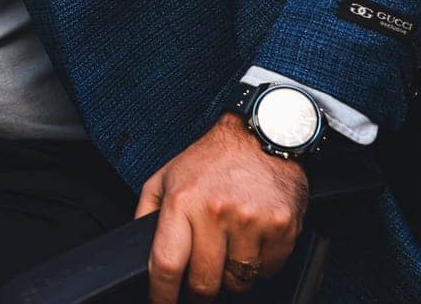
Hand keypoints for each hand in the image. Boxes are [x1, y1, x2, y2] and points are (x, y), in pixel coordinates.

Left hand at [137, 113, 308, 301]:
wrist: (262, 134)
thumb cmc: (211, 158)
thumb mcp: (166, 176)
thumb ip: (147, 212)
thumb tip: (139, 248)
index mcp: (182, 200)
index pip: (166, 263)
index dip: (161, 294)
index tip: (161, 303)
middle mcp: (215, 211)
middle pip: (204, 282)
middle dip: (199, 291)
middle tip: (200, 279)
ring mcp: (251, 221)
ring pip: (238, 281)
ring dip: (232, 275)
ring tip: (230, 246)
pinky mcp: (282, 227)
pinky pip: (268, 270)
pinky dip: (260, 265)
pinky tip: (253, 239)